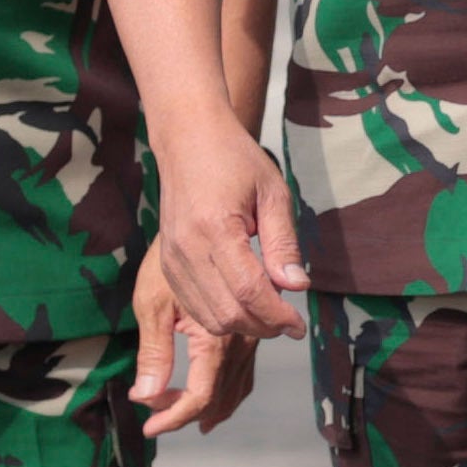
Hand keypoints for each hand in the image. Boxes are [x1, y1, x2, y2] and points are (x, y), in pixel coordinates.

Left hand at [129, 249, 259, 437]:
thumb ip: (154, 351)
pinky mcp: (251, 325)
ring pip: (236, 386)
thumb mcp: (153, 302)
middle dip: (187, 412)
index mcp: (218, 337)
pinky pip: (245, 369)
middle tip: (154, 418)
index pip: (203, 393)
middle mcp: (241, 340)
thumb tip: (145, 396)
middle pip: (221, 395)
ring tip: (182, 418)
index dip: (176, 416)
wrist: (208, 209)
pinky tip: (214, 396)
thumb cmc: (173, 252)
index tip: (150, 428)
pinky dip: (228, 388)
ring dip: (210, 406)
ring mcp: (249, 334)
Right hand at [152, 117, 306, 345]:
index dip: (278, 316)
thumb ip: (284, 244)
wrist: (188, 140)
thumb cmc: (232, 158)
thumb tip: (297, 287)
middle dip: (264, 327)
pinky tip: (244, 303)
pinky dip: (221, 315)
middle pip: (228, 314)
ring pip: (209, 318)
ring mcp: (173, 259)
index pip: (250, 292)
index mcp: (215, 229)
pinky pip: (194, 306)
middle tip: (289, 322)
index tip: (299, 325)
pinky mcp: (167, 264)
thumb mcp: (273, 194)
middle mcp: (187, 249)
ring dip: (243, 326)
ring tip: (269, 313)